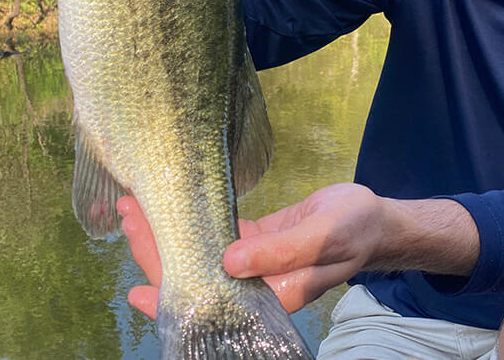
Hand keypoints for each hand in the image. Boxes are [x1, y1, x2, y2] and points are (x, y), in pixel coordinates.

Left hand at [116, 183, 383, 318]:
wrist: (376, 220)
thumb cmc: (354, 230)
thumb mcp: (322, 238)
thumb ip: (278, 252)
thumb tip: (228, 261)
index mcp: (269, 296)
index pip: (208, 294)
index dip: (169, 285)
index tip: (135, 274)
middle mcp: (253, 285)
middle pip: (194, 273)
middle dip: (156, 250)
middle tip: (127, 216)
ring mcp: (251, 263)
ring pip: (199, 252)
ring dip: (168, 233)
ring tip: (134, 209)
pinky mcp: (254, 242)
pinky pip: (215, 235)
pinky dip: (192, 221)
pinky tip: (168, 207)